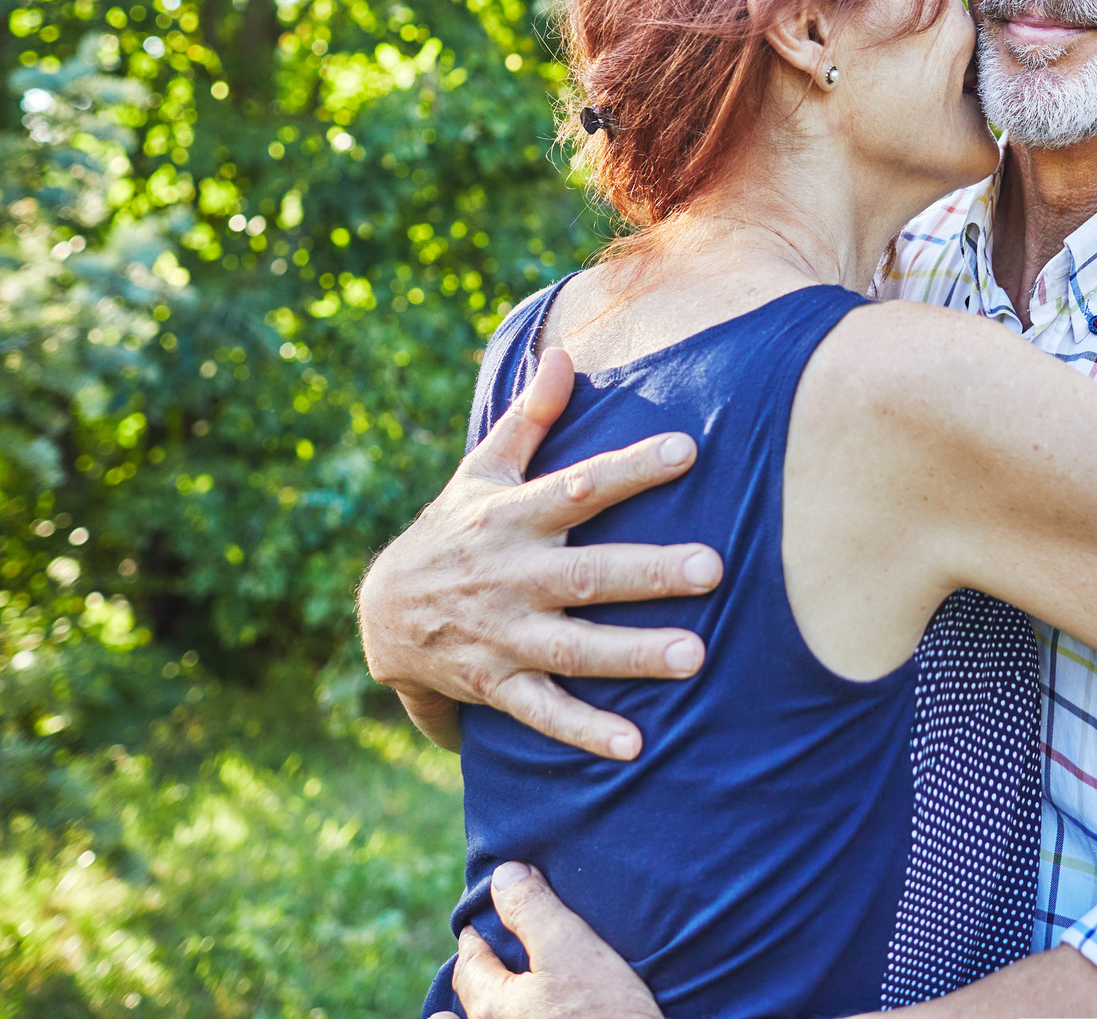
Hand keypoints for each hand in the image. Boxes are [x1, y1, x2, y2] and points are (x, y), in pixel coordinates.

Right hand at [358, 344, 723, 759]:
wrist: (383, 615)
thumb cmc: (454, 531)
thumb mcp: (481, 472)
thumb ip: (529, 417)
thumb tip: (564, 351)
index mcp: (513, 518)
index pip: (578, 486)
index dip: (630, 468)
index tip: (687, 449)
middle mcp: (512, 577)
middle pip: (587, 574)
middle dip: (649, 572)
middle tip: (713, 568)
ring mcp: (505, 635)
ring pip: (575, 649)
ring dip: (633, 655)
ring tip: (696, 656)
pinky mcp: (498, 685)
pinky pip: (545, 713)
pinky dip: (585, 732)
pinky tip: (635, 746)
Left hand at [435, 862, 662, 1018]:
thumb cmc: (605, 1016)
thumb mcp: (571, 949)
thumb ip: (533, 909)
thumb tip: (503, 875)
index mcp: (492, 1004)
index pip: (471, 961)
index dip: (476, 935)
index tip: (480, 924)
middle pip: (473, 998)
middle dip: (476, 971)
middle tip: (484, 954)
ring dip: (478, 1010)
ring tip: (483, 1003)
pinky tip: (525, 1015)